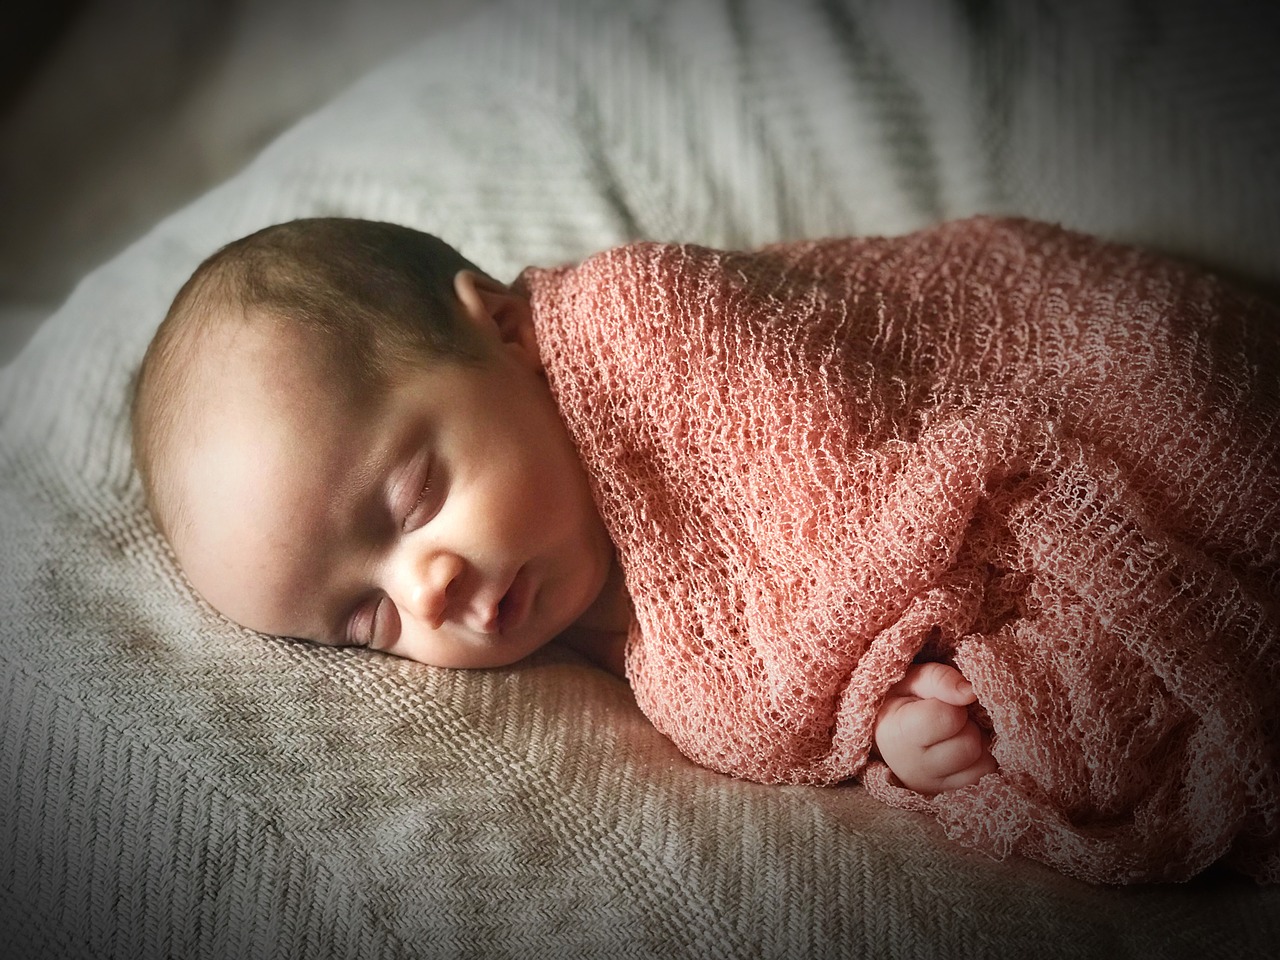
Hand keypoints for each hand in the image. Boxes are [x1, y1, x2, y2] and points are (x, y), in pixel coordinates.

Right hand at [873, 662, 996, 794]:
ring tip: (956, 732)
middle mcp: (913, 767)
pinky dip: (981, 759)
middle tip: (951, 717)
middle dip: (967, 725)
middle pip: (969, 745)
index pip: (949, 718)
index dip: (954, 703)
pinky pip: (985, 776)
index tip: (941, 700)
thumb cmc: (901, 700)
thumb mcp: (912, 680)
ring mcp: (931, 785)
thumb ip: (939, 679)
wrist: (885, 733)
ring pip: (982, 764)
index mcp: (898, 733)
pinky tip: (962, 747)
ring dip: (977, 742)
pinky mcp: (947, 792)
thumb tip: (971, 692)